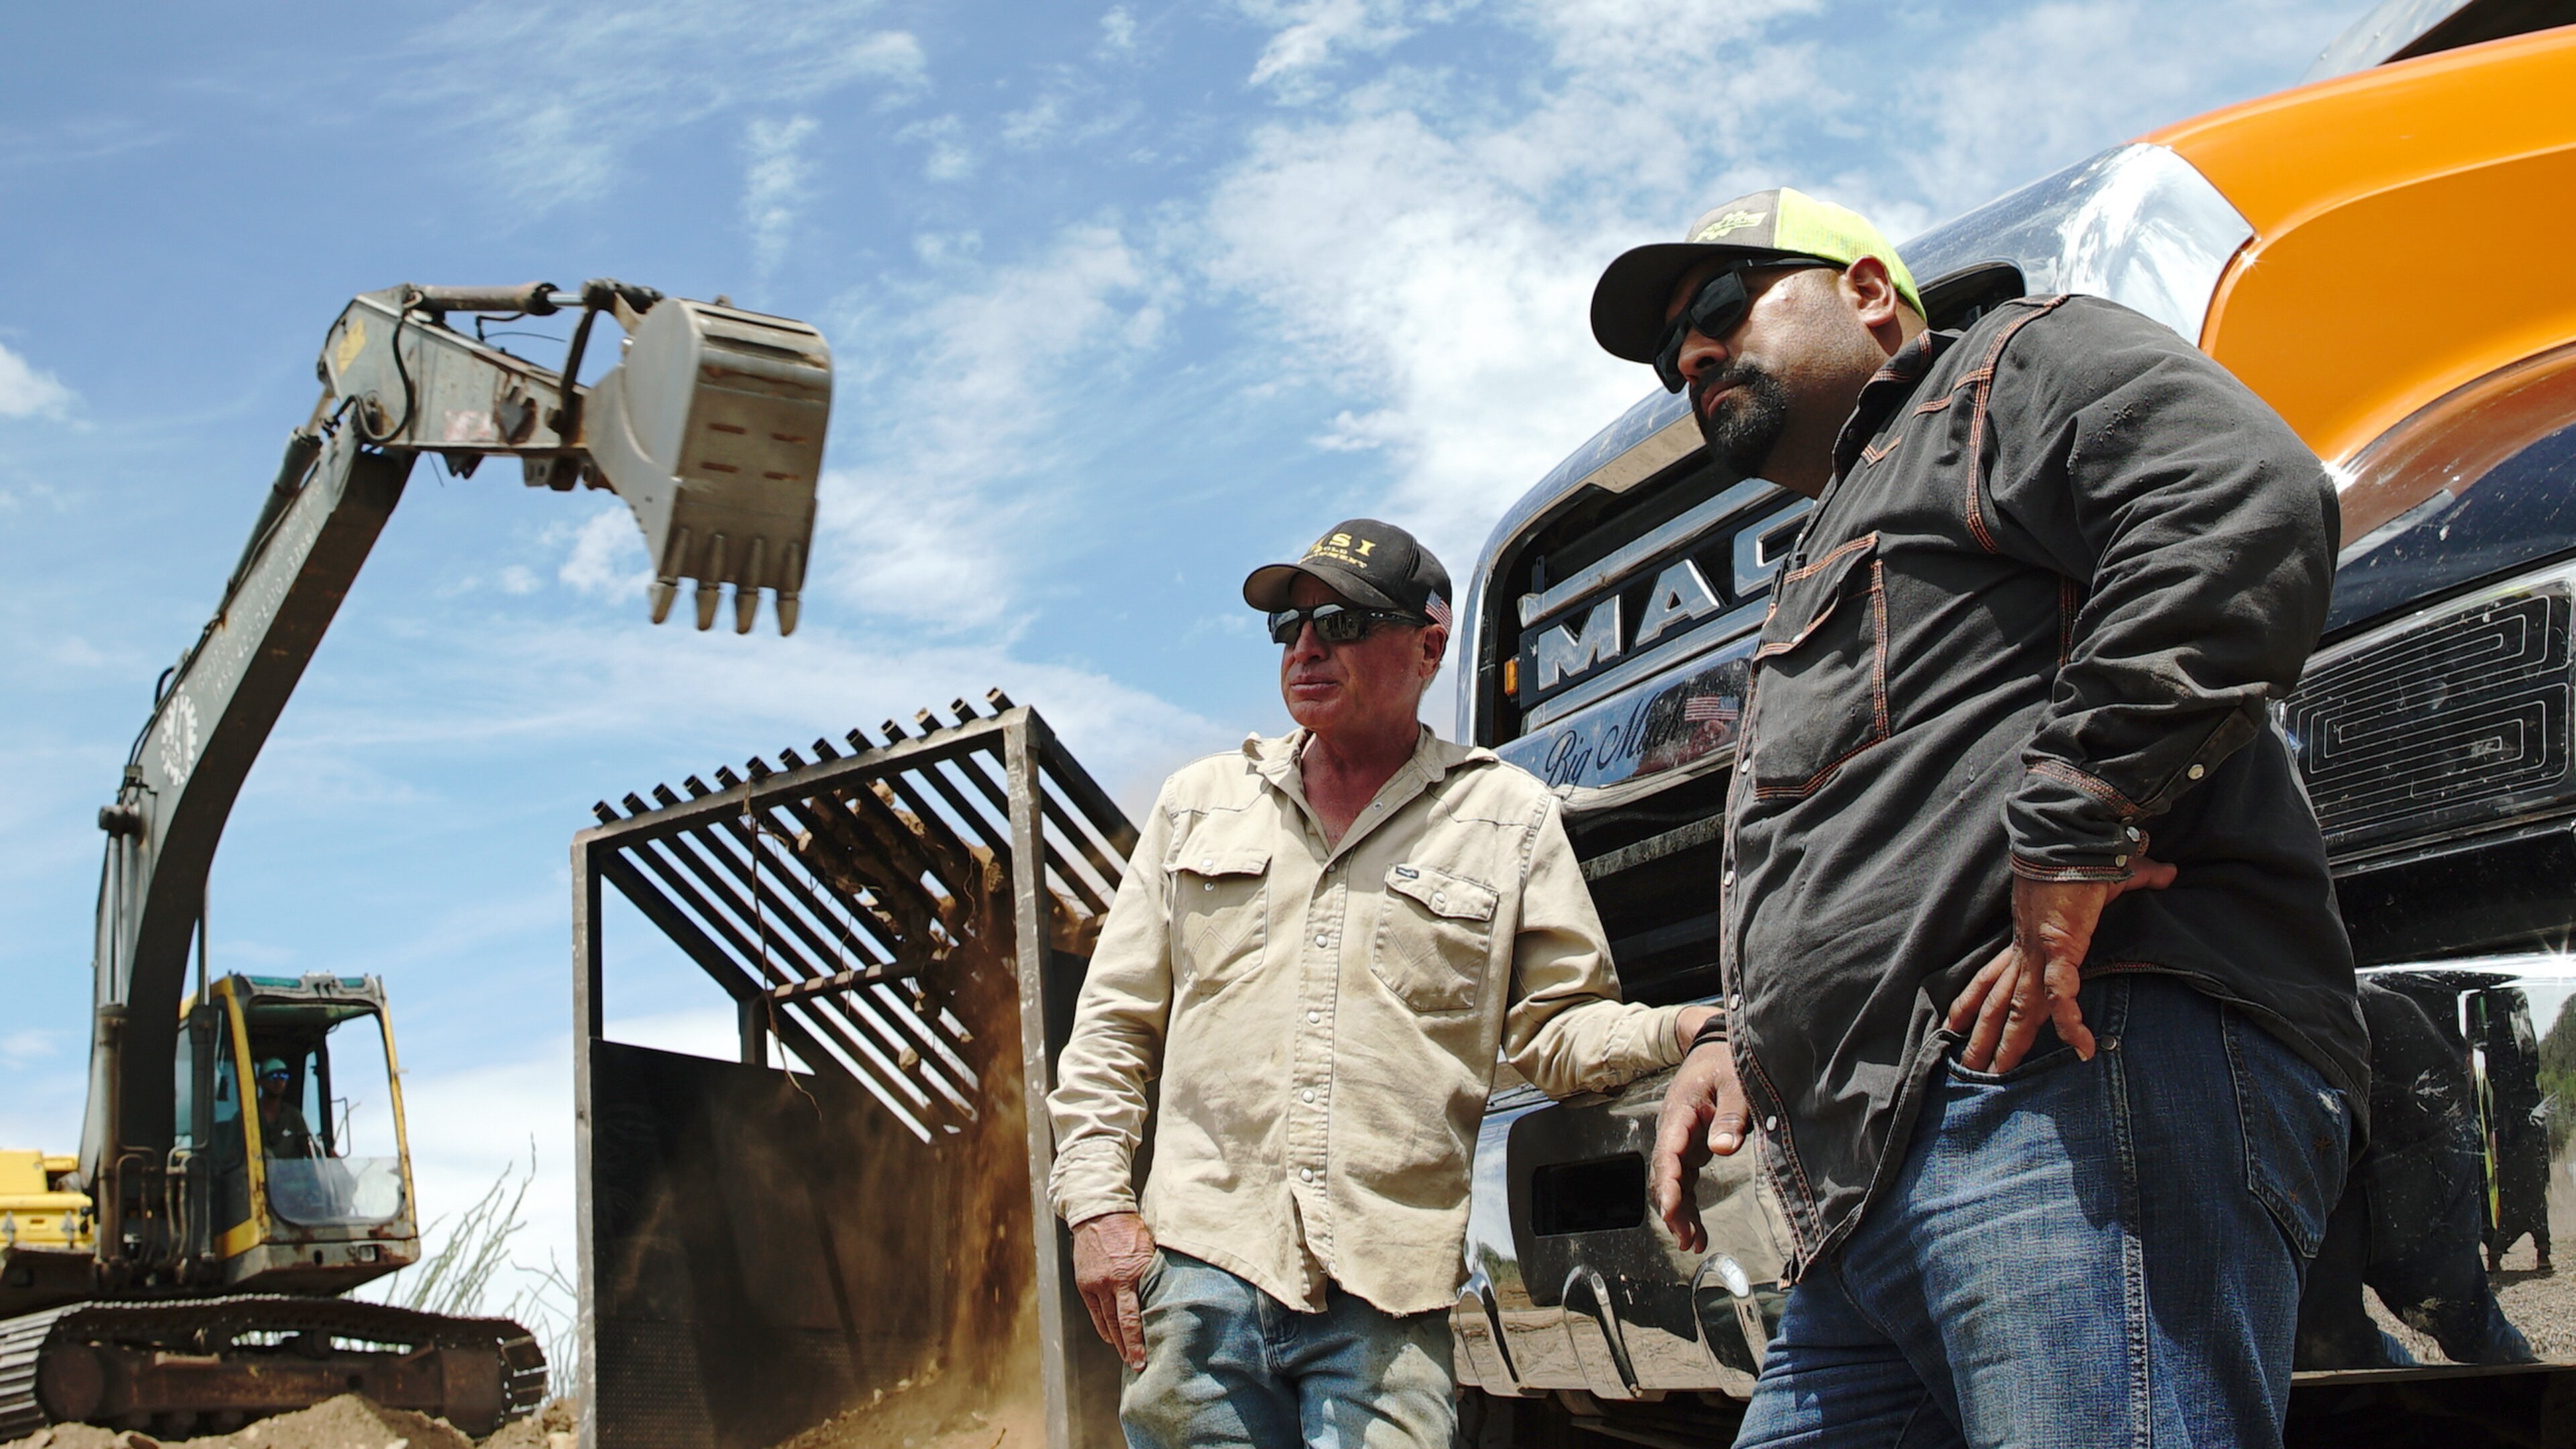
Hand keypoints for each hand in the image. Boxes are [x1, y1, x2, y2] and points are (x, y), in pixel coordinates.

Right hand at [1071, 1210, 1156, 1369]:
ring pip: (1105, 1322)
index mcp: (1130, 1275)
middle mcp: (1110, 1283)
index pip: (1133, 1318)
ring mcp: (1094, 1284)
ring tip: (1125, 1356)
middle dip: (1127, 1348)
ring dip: (1115, 1341)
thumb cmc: (1131, 1229)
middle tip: (1136, 1367)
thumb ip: (1154, 1275)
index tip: (1143, 1360)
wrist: (1099, 1214)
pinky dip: (1103, 1327)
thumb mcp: (1149, 1249)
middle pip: (1118, 1325)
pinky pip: (1095, 1312)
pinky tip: (1111, 1337)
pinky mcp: (1084, 1284)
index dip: (1137, 1342)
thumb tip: (1168, 1298)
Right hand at [1650, 1037, 1749, 1253]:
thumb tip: (1723, 1148)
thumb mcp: (1735, 1082)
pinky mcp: (1691, 1148)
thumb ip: (1730, 1114)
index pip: (1667, 1151)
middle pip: (1664, 1174)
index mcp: (1680, 1111)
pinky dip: (1687, 1205)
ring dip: (1678, 1213)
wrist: (1717, 1046)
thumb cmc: (1726, 1060)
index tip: (1671, 1208)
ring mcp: (1681, 1140)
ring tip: (1692, 1243)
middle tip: (1686, 1238)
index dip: (1667, 1182)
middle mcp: (1674, 1129)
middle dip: (1672, 1208)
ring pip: (1672, 1182)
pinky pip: (1683, 1181)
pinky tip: (1696, 1230)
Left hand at [1946, 857, 2175, 1073]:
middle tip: (1971, 1070)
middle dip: (1986, 1036)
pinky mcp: (2060, 945)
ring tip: (1997, 1074)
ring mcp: (2041, 950)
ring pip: (2020, 1006)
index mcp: (2029, 939)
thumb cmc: (2088, 855)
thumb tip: (2167, 873)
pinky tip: (2082, 1046)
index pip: (1992, 977)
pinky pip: (2061, 991)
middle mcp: (2028, 950)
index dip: (1972, 1001)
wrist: (2074, 834)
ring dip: (2009, 1040)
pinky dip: (2070, 1019)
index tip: (1956, 1023)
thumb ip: (2138, 879)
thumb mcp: (2111, 877)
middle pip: (2000, 1001)